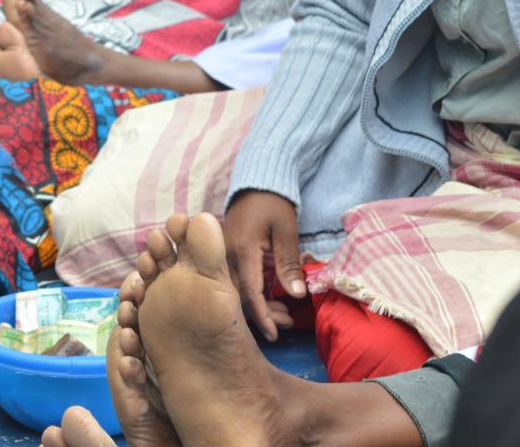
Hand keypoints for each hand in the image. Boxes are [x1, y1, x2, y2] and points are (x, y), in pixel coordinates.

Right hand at [223, 190, 304, 340]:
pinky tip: (270, 299)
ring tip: (284, 316)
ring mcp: (223, 255)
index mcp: (241, 250)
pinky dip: (253, 293)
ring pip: (237, 290)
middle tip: (288, 324)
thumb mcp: (286, 232)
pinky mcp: (225, 254)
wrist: (256, 185)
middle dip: (264, 314)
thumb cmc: (273, 206)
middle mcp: (226, 255)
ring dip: (259, 305)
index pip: (249, 292)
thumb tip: (296, 295)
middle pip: (241, 295)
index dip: (262, 316)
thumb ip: (288, 263)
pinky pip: (236, 280)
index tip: (274, 335)